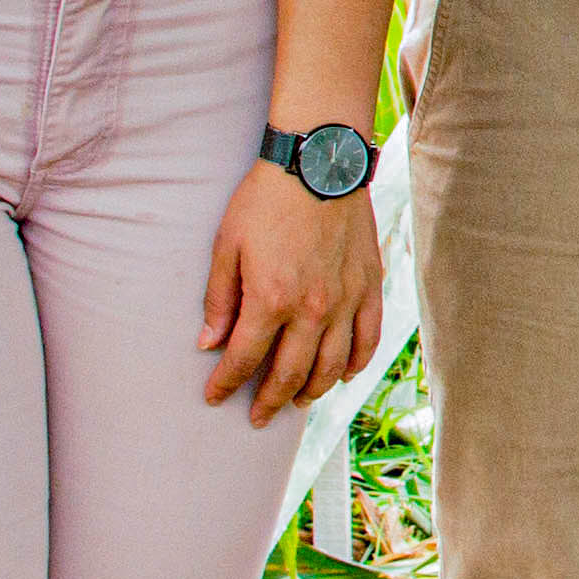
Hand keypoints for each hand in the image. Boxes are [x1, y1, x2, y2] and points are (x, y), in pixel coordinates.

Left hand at [202, 160, 383, 418]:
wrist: (318, 161)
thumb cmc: (266, 199)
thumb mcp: (227, 245)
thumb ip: (220, 299)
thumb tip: (209, 343)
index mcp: (270, 299)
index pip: (244, 359)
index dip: (225, 384)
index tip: (213, 397)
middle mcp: (311, 309)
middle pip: (289, 373)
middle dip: (267, 401)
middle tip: (255, 417)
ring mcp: (345, 300)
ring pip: (332, 366)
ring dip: (311, 391)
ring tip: (295, 401)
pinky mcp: (368, 286)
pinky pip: (367, 339)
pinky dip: (355, 364)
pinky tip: (343, 375)